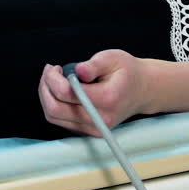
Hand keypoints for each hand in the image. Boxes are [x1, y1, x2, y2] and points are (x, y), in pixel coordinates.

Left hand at [37, 50, 153, 136]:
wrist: (143, 90)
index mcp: (107, 98)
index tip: (54, 68)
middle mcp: (100, 118)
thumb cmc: (128, 72)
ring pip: (54, 117)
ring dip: (47, 97)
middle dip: (45, 89)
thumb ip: (93, 65)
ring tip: (53, 80)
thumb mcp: (114, 58)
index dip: (53, 79)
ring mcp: (94, 128)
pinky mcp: (89, 131)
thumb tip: (76, 71)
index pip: (67, 93)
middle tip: (49, 72)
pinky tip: (61, 91)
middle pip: (55, 110)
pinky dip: (55, 105)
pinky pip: (61, 121)